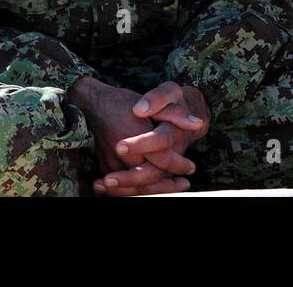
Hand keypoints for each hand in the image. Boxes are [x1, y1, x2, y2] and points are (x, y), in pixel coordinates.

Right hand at [67, 76, 188, 196]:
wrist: (94, 106)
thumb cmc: (125, 102)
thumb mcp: (154, 101)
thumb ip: (175, 114)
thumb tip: (198, 123)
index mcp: (136, 135)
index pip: (161, 158)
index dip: (178, 164)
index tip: (190, 168)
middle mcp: (123, 153)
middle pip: (148, 177)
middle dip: (167, 185)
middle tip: (184, 185)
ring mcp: (111, 163)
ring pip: (135, 187)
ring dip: (154, 191)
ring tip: (173, 188)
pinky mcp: (105, 168)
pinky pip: (122, 188)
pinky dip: (136, 191)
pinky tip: (150, 190)